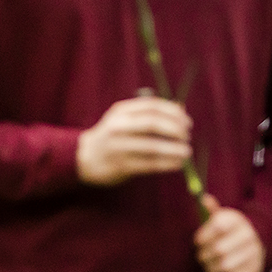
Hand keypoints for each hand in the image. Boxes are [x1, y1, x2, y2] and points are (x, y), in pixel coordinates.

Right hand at [77, 95, 191, 185]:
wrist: (85, 157)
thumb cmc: (112, 136)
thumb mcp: (125, 119)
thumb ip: (149, 113)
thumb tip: (181, 108)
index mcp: (121, 111)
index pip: (152, 106)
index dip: (173, 113)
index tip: (187, 122)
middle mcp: (118, 126)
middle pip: (152, 123)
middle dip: (175, 129)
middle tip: (187, 136)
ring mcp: (118, 146)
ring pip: (152, 146)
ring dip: (173, 149)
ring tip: (186, 152)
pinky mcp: (121, 165)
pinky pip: (148, 164)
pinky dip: (166, 164)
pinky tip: (177, 164)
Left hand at [193, 196, 264, 271]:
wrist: (258, 243)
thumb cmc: (232, 231)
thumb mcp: (224, 217)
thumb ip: (213, 210)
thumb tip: (204, 198)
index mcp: (238, 221)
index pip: (218, 226)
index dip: (203, 236)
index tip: (198, 241)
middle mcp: (248, 237)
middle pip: (219, 249)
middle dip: (204, 255)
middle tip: (201, 256)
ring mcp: (253, 255)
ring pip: (224, 266)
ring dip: (210, 268)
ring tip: (207, 266)